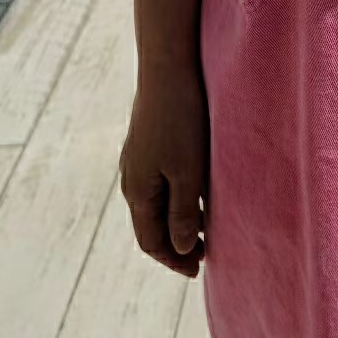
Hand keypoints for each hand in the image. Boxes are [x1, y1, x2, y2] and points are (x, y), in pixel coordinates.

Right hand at [119, 62, 208, 277]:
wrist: (168, 68)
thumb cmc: (182, 120)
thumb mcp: (188, 172)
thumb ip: (183, 212)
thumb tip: (179, 248)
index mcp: (138, 192)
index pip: (150, 241)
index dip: (173, 259)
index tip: (198, 268)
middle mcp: (131, 178)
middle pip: (150, 225)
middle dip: (175, 243)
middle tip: (205, 253)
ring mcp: (137, 159)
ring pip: (155, 203)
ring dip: (177, 220)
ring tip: (206, 227)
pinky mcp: (148, 142)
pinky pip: (159, 182)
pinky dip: (176, 197)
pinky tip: (198, 192)